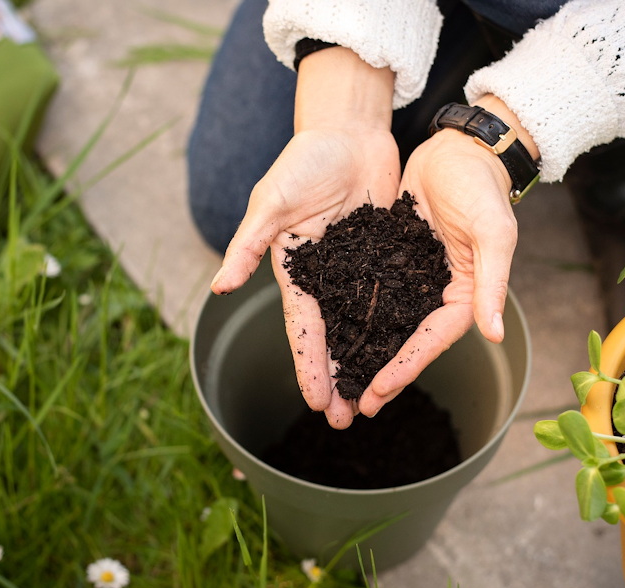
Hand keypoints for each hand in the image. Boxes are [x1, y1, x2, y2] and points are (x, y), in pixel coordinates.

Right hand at [211, 125, 400, 428]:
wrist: (347, 130)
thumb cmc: (303, 160)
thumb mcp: (272, 201)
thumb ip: (249, 245)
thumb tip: (219, 288)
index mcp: (295, 269)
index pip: (303, 328)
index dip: (309, 366)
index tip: (317, 403)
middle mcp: (325, 276)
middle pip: (333, 336)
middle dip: (337, 378)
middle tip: (346, 420)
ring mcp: (355, 267)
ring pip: (362, 324)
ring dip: (365, 361)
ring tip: (374, 398)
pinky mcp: (383, 253)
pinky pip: (390, 295)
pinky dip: (394, 324)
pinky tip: (404, 351)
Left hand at [356, 126, 518, 417]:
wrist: (458, 149)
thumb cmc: (481, 186)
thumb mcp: (492, 232)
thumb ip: (493, 282)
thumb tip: (494, 333)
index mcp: (465, 293)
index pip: (433, 339)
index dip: (406, 366)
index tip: (378, 391)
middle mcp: (437, 292)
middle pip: (407, 341)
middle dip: (382, 374)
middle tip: (353, 406)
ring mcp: (413, 277)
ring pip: (387, 324)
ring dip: (366, 353)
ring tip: (339, 384)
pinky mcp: (392, 259)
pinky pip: (372, 295)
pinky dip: (355, 316)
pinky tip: (332, 334)